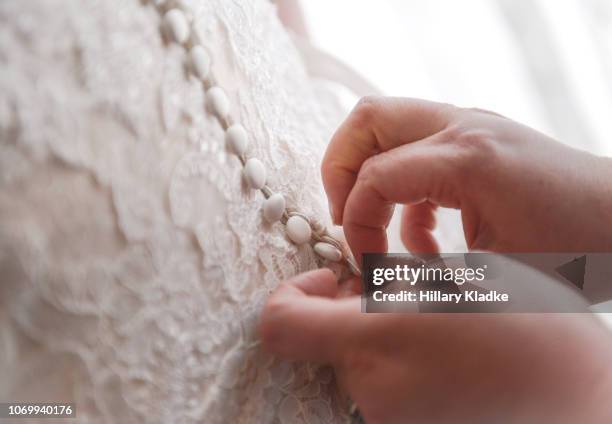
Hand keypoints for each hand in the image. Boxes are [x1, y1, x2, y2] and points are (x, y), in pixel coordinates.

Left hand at [259, 269, 611, 422]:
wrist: (583, 404)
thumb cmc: (531, 338)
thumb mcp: (458, 284)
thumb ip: (391, 281)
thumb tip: (351, 286)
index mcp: (375, 346)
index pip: (280, 321)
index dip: (294, 291)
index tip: (333, 276)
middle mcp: (372, 394)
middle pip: (327, 341)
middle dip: (352, 309)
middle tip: (398, 290)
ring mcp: (391, 420)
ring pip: (359, 363)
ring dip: (381, 334)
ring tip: (434, 316)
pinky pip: (384, 389)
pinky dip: (399, 362)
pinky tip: (443, 346)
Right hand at [321, 97, 611, 260]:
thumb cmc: (576, 251)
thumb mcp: (498, 278)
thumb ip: (426, 276)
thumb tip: (375, 287)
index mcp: (467, 158)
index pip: (374, 176)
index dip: (356, 224)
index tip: (369, 265)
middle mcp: (463, 127)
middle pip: (367, 120)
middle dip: (340, 172)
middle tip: (346, 219)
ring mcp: (470, 126)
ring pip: (385, 125)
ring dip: (369, 176)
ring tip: (379, 232)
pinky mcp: (476, 139)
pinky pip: (414, 149)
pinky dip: (404, 191)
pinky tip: (426, 239)